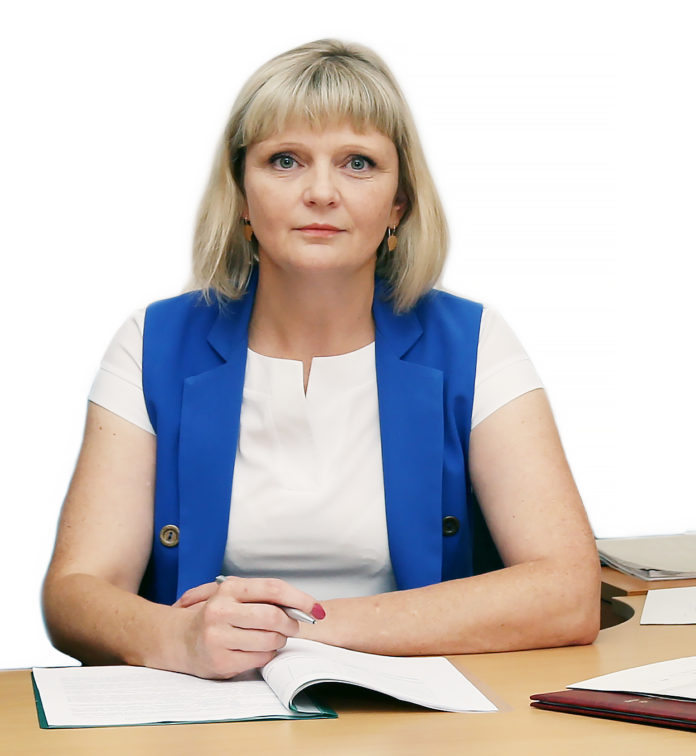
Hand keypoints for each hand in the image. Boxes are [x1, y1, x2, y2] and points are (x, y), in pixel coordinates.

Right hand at [172, 576, 323, 678]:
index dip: (299, 598)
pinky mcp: (220, 661)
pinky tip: (258, 650)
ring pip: (269, 640)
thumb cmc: (217, 615)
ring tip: (272, 638)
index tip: (315, 608)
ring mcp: (218, 637)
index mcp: (229, 589)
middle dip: (290, 624)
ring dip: (279, 641)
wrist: (181, 639)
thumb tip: (303, 606)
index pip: (272, 589)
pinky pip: (260, 659)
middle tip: (293, 627)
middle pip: (273, 617)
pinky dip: (267, 655)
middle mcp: (220, 611)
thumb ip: (264, 597)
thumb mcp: (235, 596)